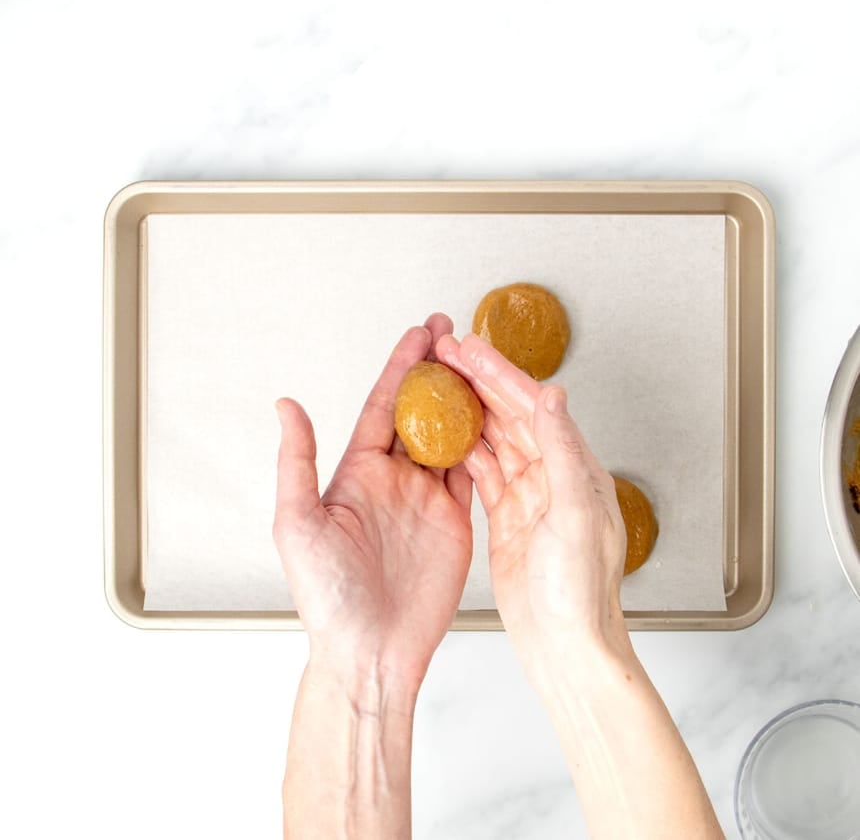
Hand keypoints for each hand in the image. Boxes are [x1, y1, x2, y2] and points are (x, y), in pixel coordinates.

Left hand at [273, 314, 472, 691]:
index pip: (384, 406)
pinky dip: (484, 443)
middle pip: (421, 412)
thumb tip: (286, 405)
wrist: (369, 652)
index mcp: (356, 473)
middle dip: (438, 372)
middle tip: (456, 335)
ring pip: (450, 435)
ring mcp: (425, 499)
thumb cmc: (327, 596)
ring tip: (481, 365)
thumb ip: (297, 462)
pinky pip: (472, 472)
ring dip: (465, 399)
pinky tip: (494, 417)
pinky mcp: (453, 521)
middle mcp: (392, 480)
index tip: (420, 335)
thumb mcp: (298, 523)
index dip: (402, 368)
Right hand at [436, 332, 630, 686]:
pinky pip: (485, 472)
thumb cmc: (580, 593)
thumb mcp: (574, 516)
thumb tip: (553, 396)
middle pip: (511, 415)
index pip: (533, 407)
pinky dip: (466, 449)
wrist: (566, 646)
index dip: (499, 374)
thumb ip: (562, 452)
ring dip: (470, 409)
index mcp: (574, 469)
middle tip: (448, 353)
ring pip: (496, 439)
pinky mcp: (509, 519)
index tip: (470, 349)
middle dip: (479, 381)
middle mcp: (553, 477)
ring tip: (443, 382)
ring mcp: (529, 497)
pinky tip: (449, 434)